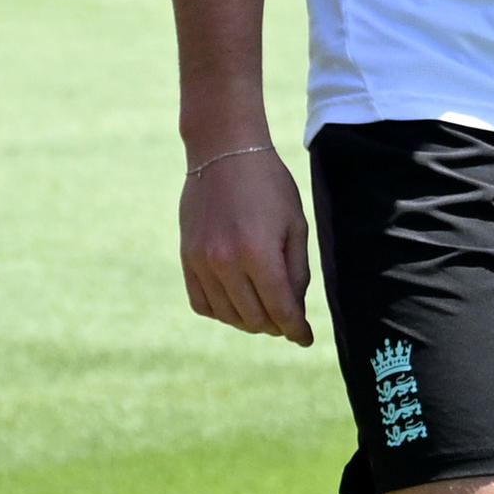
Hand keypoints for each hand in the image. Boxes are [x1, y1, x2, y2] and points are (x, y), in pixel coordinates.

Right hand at [180, 143, 312, 343]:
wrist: (223, 153)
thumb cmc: (269, 186)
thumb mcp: (295, 226)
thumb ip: (296, 272)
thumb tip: (292, 311)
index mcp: (259, 253)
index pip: (281, 310)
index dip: (297, 330)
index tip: (305, 339)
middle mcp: (226, 262)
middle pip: (255, 318)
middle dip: (276, 326)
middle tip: (287, 320)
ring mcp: (202, 262)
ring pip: (228, 316)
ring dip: (250, 321)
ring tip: (263, 310)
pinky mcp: (187, 258)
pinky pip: (202, 304)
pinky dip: (222, 311)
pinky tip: (236, 301)